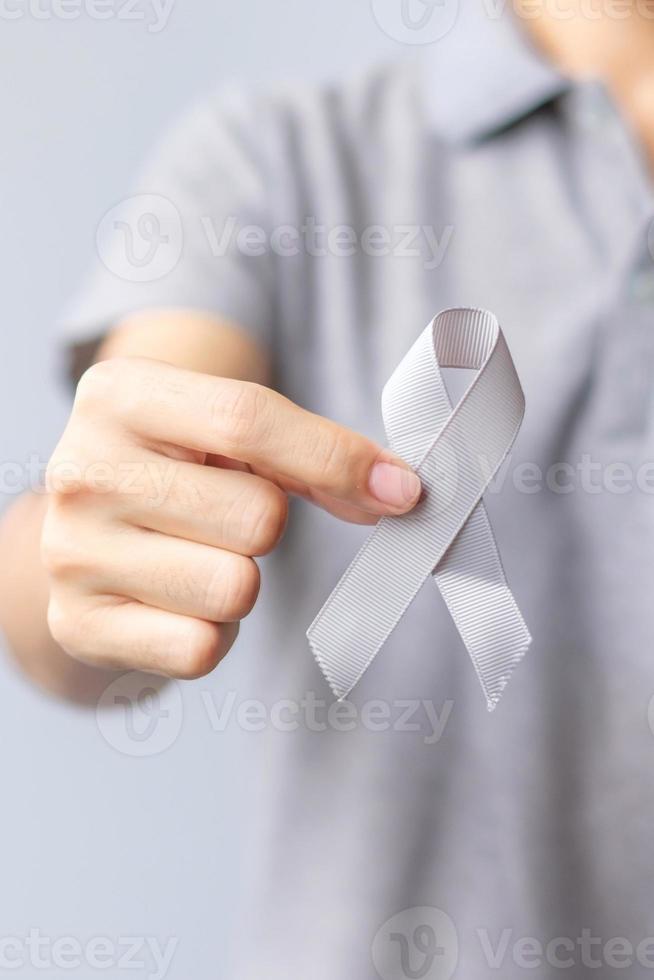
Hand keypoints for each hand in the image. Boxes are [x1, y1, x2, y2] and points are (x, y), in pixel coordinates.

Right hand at [42, 357, 420, 678]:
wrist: (82, 531)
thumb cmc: (172, 470)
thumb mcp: (223, 432)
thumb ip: (310, 452)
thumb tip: (396, 491)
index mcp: (119, 395)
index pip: (248, 419)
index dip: (335, 459)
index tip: (399, 490)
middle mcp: (82, 472)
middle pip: (256, 516)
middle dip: (266, 524)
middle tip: (222, 518)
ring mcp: (73, 554)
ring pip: (235, 587)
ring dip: (240, 580)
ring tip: (196, 557)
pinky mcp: (78, 626)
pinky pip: (201, 647)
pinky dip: (212, 632)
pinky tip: (178, 601)